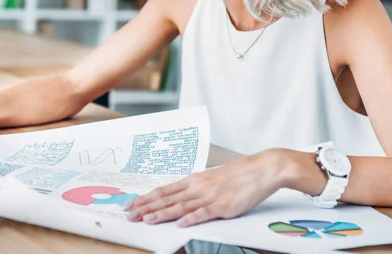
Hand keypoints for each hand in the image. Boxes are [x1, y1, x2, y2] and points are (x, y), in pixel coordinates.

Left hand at [123, 149, 289, 226]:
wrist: (261, 169)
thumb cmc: (238, 175)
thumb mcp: (212, 178)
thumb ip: (196, 188)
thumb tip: (179, 197)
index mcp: (194, 180)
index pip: (164, 190)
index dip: (146, 198)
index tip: (131, 203)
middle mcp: (198, 187)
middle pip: (167, 198)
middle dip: (146, 207)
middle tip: (129, 214)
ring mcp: (210, 196)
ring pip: (181, 206)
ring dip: (162, 213)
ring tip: (146, 219)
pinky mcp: (224, 205)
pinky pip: (204, 213)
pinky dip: (191, 218)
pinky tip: (180, 223)